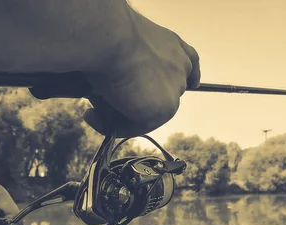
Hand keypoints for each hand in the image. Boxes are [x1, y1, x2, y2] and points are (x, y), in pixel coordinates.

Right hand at [83, 10, 200, 136]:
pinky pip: (136, 127)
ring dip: (121, 114)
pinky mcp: (164, 109)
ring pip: (148, 113)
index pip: (190, 62)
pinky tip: (92, 115)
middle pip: (165, 94)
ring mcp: (174, 90)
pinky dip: (113, 126)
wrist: (110, 37)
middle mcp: (179, 66)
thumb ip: (130, 66)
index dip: (190, 74)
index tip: (193, 83)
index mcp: (172, 45)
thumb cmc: (107, 35)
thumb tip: (114, 91)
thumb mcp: (123, 46)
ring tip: (93, 108)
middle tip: (104, 101)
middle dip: (138, 102)